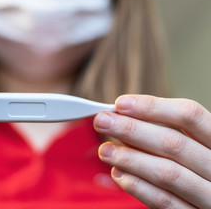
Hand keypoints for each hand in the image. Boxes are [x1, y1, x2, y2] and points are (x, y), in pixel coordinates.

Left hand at [94, 95, 210, 208]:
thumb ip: (165, 134)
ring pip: (167, 173)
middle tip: (102, 121)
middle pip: (174, 143)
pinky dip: (138, 186)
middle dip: (132, 130)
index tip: (121, 103)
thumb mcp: (193, 146)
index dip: (152, 107)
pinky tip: (119, 174)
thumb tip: (122, 118)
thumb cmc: (198, 168)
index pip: (189, 115)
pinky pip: (164, 202)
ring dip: (130, 159)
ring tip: (105, 149)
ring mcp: (210, 195)